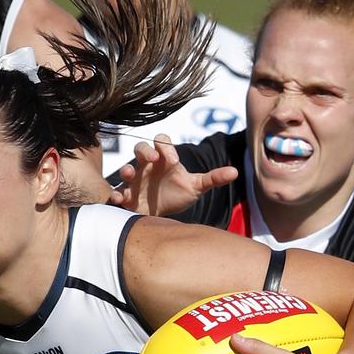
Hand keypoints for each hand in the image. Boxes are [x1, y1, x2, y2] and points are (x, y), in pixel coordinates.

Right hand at [107, 133, 236, 214]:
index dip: (166, 146)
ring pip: (126, 168)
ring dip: (126, 169)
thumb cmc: (177, 194)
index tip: (174, 160)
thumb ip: (213, 178)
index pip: (162, 141)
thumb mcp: (196, 186)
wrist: (163, 213)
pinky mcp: (127, 196)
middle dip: (145, 151)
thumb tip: (235, 172)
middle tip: (153, 158)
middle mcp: (147, 166)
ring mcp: (135, 180)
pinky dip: (117, 194)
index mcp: (163, 159)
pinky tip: (121, 199)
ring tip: (129, 174)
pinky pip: (118, 191)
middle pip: (141, 148)